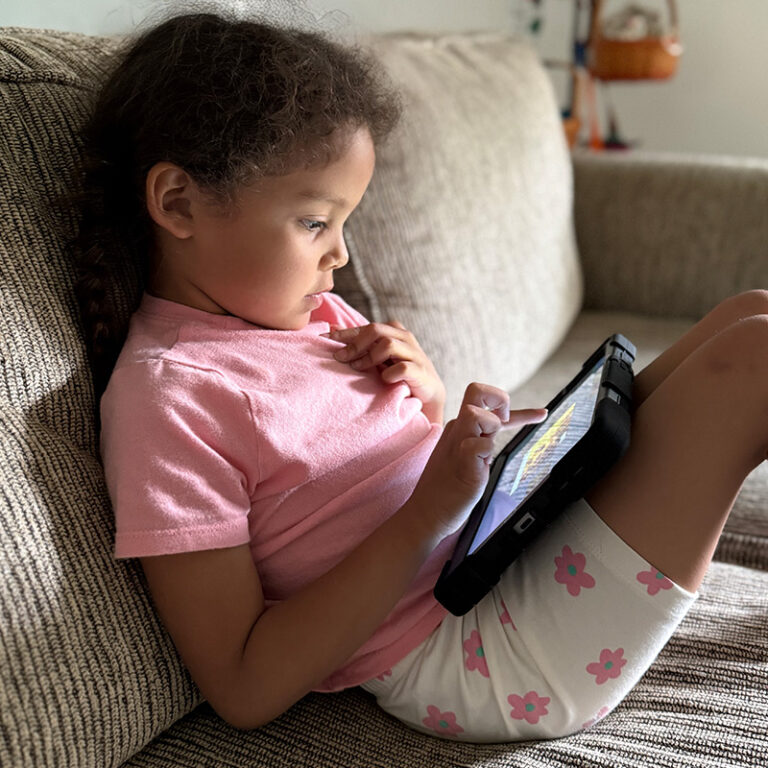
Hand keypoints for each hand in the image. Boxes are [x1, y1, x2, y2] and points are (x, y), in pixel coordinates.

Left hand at [325, 321, 445, 423]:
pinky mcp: (421, 371)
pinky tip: (384, 380)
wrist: (428, 396)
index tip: (324, 340)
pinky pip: (402, 367)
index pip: (366, 327)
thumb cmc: (400, 375)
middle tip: (340, 358)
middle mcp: (405, 338)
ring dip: (369, 358)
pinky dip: (389, 374)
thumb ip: (360, 343)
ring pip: (388, 344)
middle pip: (376, 330)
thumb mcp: (378, 357)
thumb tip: (331, 329)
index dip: (344, 333)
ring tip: (358, 368)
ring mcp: (415, 354)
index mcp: (394, 331)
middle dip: (355, 344)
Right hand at [410, 383, 547, 540]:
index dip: (512, 406)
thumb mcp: (467, 456)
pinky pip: (480, 444)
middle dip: (500, 400)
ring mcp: (457, 443)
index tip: (540, 414)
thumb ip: (481, 440)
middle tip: (505, 423)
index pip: (483, 402)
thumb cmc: (447, 489)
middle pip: (476, 391)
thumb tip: (497, 430)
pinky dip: (486, 451)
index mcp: (458, 428)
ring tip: (485, 455)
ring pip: (478, 414)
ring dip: (492, 428)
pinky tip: (480, 467)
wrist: (427, 513)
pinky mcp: (462, 461)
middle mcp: (456, 429)